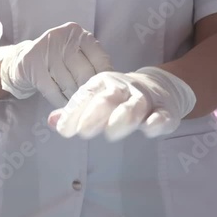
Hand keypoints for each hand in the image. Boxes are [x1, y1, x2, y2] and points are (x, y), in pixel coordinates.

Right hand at [0, 22, 111, 107]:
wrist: (20, 63)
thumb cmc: (56, 64)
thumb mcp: (75, 57)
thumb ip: (92, 65)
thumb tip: (113, 86)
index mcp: (77, 34)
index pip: (100, 60)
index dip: (105, 80)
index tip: (106, 95)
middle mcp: (61, 37)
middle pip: (84, 74)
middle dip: (88, 93)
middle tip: (90, 106)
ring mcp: (45, 49)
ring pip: (68, 84)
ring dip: (74, 100)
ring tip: (77, 107)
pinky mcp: (31, 64)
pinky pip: (52, 90)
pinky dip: (59, 102)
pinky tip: (63, 107)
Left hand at [48, 67, 196, 140]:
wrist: (157, 87)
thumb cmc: (116, 98)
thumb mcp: (94, 100)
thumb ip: (74, 111)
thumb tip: (52, 122)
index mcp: (103, 83)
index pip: (86, 95)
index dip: (74, 112)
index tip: (64, 131)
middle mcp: (123, 88)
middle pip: (109, 97)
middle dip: (95, 114)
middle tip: (84, 132)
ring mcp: (145, 99)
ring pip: (135, 106)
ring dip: (123, 117)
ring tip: (111, 133)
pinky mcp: (165, 111)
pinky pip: (163, 114)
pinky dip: (157, 121)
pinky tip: (149, 129)